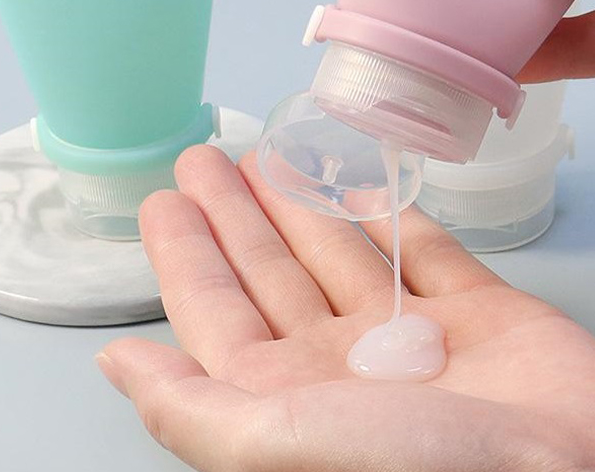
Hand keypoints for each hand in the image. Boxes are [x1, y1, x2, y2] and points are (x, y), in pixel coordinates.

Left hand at [97, 145, 594, 471]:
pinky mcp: (478, 314)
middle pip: (272, 271)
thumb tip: (116, 366)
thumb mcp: (278, 445)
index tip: (165, 198)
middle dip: (237, 213)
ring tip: (269, 153)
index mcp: (288, 401)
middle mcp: (343, 368)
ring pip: (340, 251)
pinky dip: (390, 215)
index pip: (217, 310)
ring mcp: (413, 338)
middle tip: (206, 157)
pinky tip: (359, 181)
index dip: (187, 253)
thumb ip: (193, 407)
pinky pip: (421, 251)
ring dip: (303, 202)